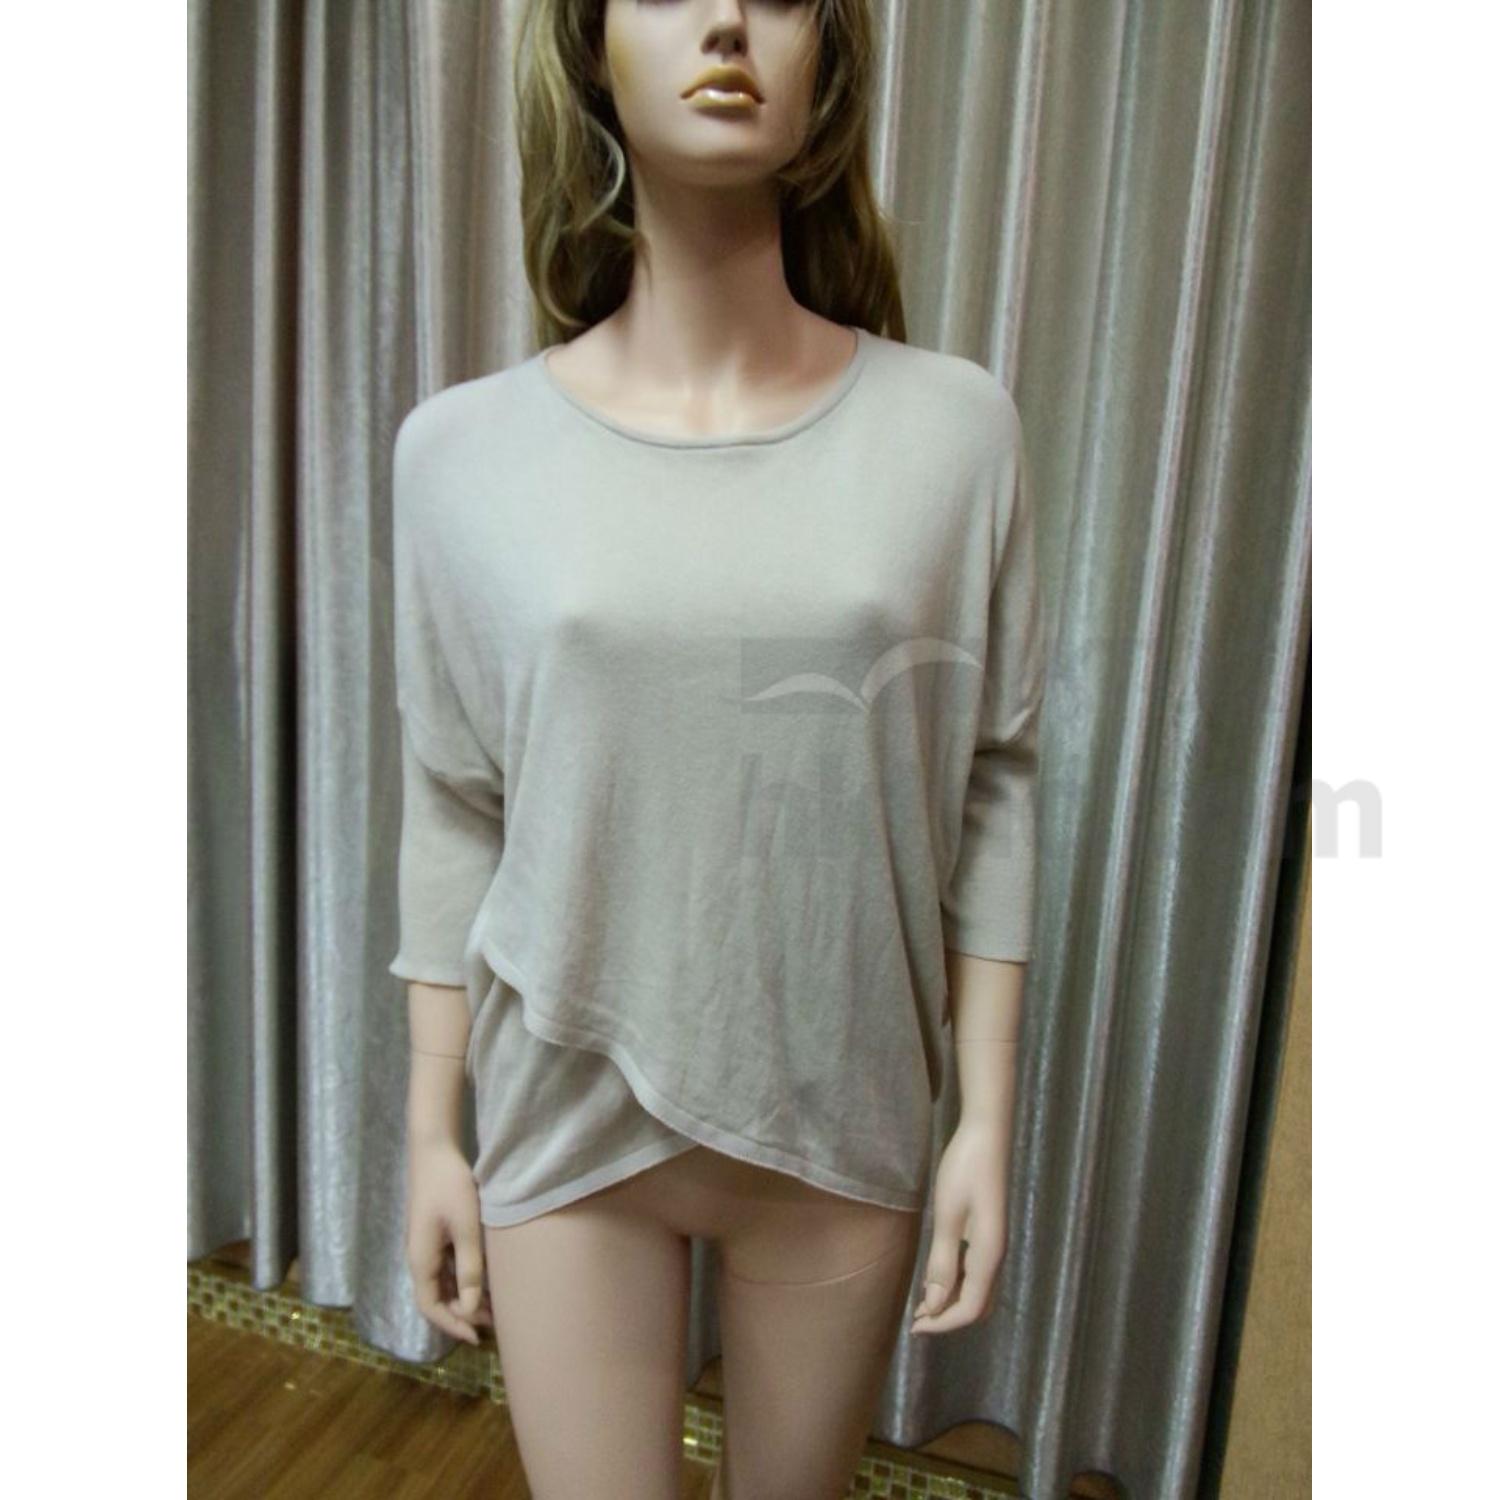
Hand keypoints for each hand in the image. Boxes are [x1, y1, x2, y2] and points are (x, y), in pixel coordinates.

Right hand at [405, 1135, 492, 1345]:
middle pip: (436, 1298)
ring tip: (492, 1305)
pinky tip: (483, 1277)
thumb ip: (469, 1269)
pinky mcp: (435, 1233)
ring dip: (463, 1297)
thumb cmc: (451, 1186)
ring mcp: (426, 1244)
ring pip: (442, 1283)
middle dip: (461, 1314)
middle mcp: (419, 1257)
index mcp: (420, 1260)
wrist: (435, 1149)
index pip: (430, 1307)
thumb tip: (469, 1310)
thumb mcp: (465, 1228)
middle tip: (492, 1323)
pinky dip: (463, 1278)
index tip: (478, 1336)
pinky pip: (446, 1266)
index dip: (452, 1325)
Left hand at [909, 1118, 1010, 1334]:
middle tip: (917, 1318)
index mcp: (989, 1255)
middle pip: (979, 1305)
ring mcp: (995, 1243)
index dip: (942, 1324)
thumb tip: (935, 1305)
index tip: (913, 1326)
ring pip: (980, 1290)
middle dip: (949, 1318)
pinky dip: (958, 1283)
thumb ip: (942, 1262)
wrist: (987, 1134)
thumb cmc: (964, 1169)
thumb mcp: (948, 1216)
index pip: (969, 1308)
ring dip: (953, 1301)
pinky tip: (939, 1273)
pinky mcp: (989, 1231)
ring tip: (923, 1302)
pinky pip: (977, 1271)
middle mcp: (997, 1255)